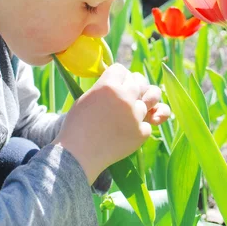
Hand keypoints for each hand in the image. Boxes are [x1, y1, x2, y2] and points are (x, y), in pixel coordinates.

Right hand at [52, 64, 167, 183]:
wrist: (77, 156)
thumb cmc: (77, 126)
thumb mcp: (87, 97)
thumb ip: (107, 87)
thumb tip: (126, 80)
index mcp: (109, 85)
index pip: (122, 69)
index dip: (117, 76)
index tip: (114, 83)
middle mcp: (125, 97)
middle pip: (139, 81)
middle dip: (132, 87)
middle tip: (124, 96)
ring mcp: (136, 116)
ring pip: (149, 100)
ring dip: (141, 105)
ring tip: (128, 112)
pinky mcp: (141, 133)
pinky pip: (148, 124)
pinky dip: (139, 127)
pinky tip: (125, 132)